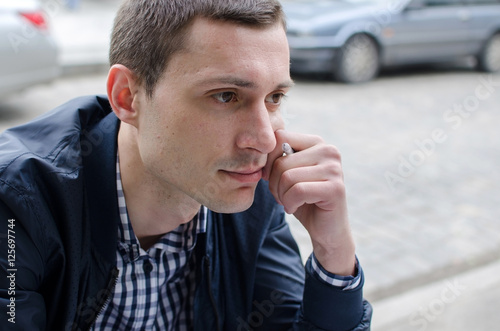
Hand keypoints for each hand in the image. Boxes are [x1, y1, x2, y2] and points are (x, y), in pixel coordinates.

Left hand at [263, 130, 355, 275]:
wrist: (325, 230)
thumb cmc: (303, 200)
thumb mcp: (288, 174)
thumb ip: (278, 158)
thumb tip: (257, 150)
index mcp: (316, 142)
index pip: (280, 136)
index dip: (268, 160)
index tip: (271, 178)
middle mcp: (328, 150)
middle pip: (281, 161)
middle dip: (274, 184)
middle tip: (283, 196)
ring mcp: (334, 168)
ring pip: (287, 177)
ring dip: (282, 196)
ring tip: (290, 202)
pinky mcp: (335, 188)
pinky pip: (297, 191)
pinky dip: (290, 203)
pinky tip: (295, 208)